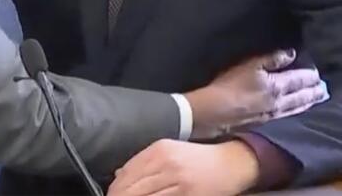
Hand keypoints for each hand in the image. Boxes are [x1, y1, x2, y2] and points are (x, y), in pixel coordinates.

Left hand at [108, 139, 259, 195]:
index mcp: (160, 150)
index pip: (127, 172)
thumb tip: (119, 175)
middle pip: (132, 188)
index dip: (115, 188)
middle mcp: (168, 164)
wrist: (230, 164)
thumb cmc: (197, 159)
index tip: (110, 195)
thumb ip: (144, 162)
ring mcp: (179, 182)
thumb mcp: (170, 151)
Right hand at [184, 49, 327, 139]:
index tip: (319, 74)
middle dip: (314, 92)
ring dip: (308, 103)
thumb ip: (272, 59)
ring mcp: (272, 115)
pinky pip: (286, 116)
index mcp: (278, 86)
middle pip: (301, 97)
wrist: (213, 112)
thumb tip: (292, 53)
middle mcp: (280, 103)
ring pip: (296, 109)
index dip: (310, 76)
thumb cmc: (229, 84)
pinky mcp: (263, 123)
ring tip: (317, 100)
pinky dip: (296, 112)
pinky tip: (295, 112)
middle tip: (325, 90)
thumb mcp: (250, 64)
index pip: (299, 80)